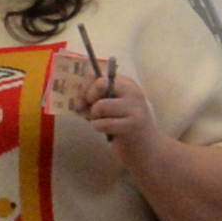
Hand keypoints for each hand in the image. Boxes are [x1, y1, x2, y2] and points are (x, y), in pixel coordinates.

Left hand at [60, 40, 153, 154]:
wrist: (144, 145)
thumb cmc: (122, 123)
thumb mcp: (111, 104)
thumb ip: (95, 96)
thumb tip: (77, 97)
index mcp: (126, 83)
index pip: (98, 74)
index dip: (85, 86)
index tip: (83, 99)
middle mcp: (132, 92)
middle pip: (100, 84)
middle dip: (88, 97)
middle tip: (90, 110)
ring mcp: (134, 108)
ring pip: (100, 105)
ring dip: (94, 116)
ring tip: (100, 121)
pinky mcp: (132, 125)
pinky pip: (102, 123)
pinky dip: (98, 127)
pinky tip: (106, 130)